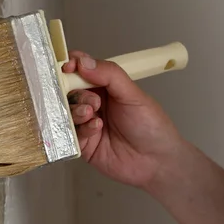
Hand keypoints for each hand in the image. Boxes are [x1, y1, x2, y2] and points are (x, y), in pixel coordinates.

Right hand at [62, 50, 183, 187]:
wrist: (157, 162)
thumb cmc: (150, 125)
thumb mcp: (132, 95)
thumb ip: (109, 74)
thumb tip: (82, 61)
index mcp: (104, 86)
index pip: (81, 70)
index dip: (71, 65)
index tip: (68, 67)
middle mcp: (92, 103)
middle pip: (69, 90)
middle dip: (76, 93)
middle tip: (93, 101)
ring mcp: (85, 123)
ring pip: (67, 111)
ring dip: (77, 110)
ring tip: (91, 114)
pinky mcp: (82, 143)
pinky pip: (71, 132)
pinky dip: (81, 127)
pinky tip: (96, 129)